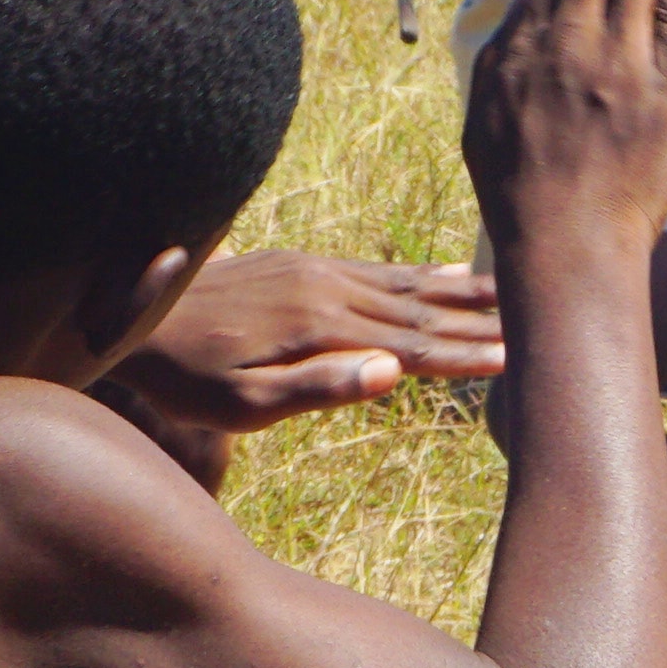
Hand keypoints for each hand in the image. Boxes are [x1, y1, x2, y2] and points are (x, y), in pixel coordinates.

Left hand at [100, 253, 508, 438]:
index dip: (465, 354)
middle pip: (419, 308)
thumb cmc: (182, 378)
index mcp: (320, 325)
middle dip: (479, 320)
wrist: (127, 314)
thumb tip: (391, 370)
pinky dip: (417, 273)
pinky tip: (441, 274)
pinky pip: (374, 268)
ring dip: (458, 292)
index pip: (411, 343)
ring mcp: (313, 269)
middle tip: (539, 324)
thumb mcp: (242, 404)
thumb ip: (318, 387)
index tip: (515, 360)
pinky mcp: (298, 263)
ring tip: (509, 294)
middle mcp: (325, 287)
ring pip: (403, 283)